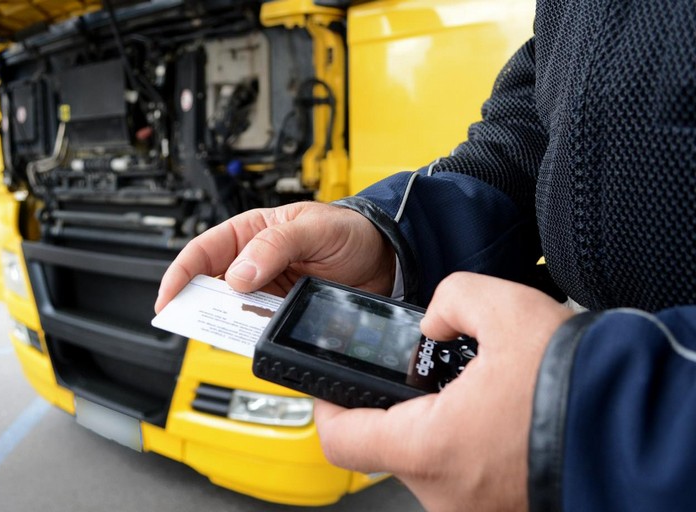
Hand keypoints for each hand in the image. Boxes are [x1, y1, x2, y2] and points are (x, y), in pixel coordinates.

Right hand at [155, 201, 395, 312]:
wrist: (387, 259)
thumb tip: (239, 274)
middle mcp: (254, 262)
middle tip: (188, 321)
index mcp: (251, 233)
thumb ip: (274, 246)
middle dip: (197, 303)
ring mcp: (269, 290)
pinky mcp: (285, 312)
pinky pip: (259, 327)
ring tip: (222, 330)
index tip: (167, 298)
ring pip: (233, 310)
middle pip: (211, 286)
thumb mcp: (311, 228)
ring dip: (227, 321)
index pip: (203, 251)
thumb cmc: (350, 231)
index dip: (180, 274)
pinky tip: (253, 337)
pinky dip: (252, 334)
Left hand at [314, 272, 573, 511]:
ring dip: (440, 420)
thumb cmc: (576, 386)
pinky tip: (500, 412)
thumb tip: (434, 320)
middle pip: (389, 444)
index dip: (325, 403)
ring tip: (472, 388)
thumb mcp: (504, 309)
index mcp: (430, 447)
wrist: (640, 430)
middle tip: (420, 372)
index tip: (330, 382)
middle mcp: (446, 492)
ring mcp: (474, 507)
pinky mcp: (502, 508)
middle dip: (399, 402)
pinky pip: (466, 471)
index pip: (340, 438)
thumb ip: (451, 298)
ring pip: (431, 457)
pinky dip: (469, 440)